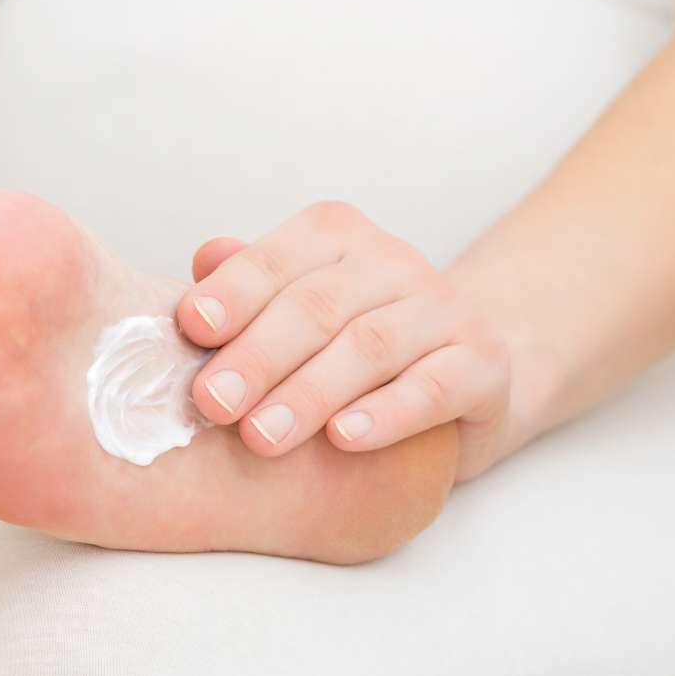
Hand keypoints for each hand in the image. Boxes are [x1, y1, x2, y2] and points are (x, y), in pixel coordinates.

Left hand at [176, 201, 517, 481]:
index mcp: (336, 237)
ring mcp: (444, 310)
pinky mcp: (483, 363)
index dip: (233, 291)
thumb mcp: (294, 311)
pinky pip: (435, 387)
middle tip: (213, 403)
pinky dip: (387, 414)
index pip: (278, 258)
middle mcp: (393, 262)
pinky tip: (344, 439)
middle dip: (258, 356)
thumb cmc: (349, 344)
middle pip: (317, 305)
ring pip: (370, 346)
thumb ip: (248, 285)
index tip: (191, 328)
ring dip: (309, 393)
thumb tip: (205, 256)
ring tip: (261, 436)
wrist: (462, 372)